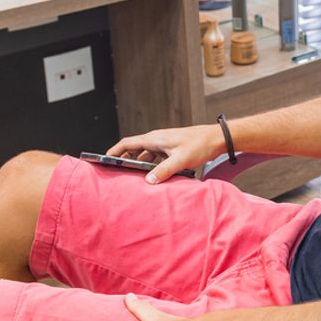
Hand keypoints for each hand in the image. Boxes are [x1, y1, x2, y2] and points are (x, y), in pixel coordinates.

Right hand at [107, 124, 224, 181]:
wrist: (216, 139)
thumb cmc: (200, 145)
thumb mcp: (180, 160)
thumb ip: (164, 171)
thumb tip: (148, 181)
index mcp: (155, 139)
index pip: (127, 143)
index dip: (114, 151)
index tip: (103, 159)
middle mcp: (157, 139)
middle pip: (134, 149)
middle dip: (124, 160)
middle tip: (116, 172)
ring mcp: (164, 144)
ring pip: (145, 154)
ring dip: (138, 164)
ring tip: (132, 177)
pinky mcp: (171, 149)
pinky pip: (155, 157)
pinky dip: (151, 166)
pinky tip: (153, 176)